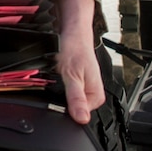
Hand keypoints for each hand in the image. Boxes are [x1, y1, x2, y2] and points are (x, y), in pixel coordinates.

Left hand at [53, 0, 103, 125]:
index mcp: (96, 96)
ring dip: (57, 94)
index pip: (79, 116)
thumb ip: (76, 98)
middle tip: (55, 84)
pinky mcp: (75, 84)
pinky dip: (57, 88)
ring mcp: (83, 89)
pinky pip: (65, 93)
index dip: (65, 111)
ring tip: (56, 78)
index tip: (55, 100)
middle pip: (72, 110)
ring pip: (67, 102)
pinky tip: (55, 79)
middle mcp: (91, 94)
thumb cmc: (74, 49)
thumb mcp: (72, 75)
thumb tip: (82, 118)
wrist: (72, 32)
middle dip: (60, 101)